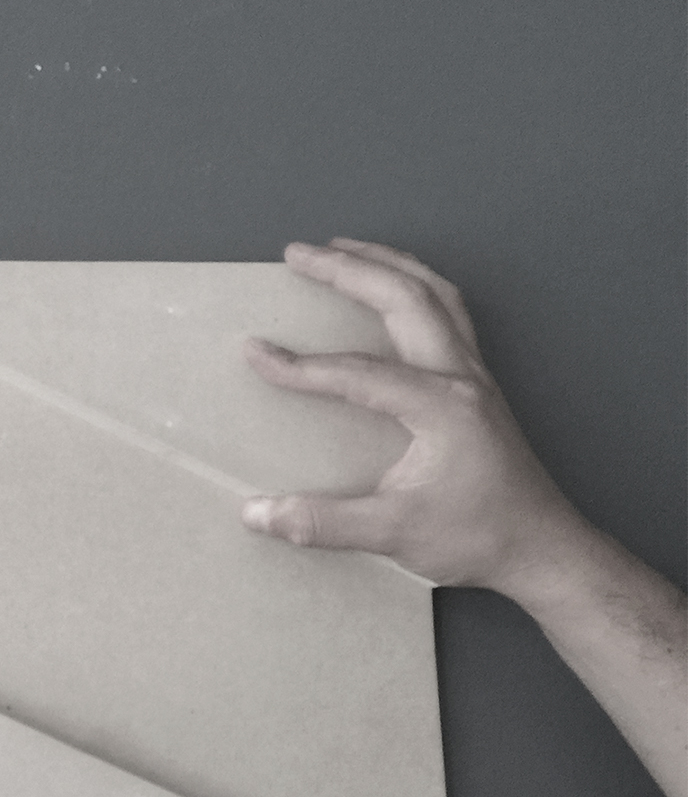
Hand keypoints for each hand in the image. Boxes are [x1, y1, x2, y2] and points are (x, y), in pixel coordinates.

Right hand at [239, 236, 593, 600]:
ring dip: (386, 263)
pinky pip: (448, 312)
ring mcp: (475, 375)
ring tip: (342, 248)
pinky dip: (414, 286)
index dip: (302, 365)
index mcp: (441, 406)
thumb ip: (321, 523)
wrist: (541, 547)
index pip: (358, 372)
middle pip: (404, 298)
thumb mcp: (393, 534)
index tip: (256, 354)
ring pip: (434, 293)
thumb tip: (256, 513)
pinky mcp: (477, 385)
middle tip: (298, 253)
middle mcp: (461, 377)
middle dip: (347, 268)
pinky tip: (393, 289)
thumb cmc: (477, 537)